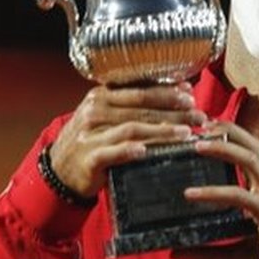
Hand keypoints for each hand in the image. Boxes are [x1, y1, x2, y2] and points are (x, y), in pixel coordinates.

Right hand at [48, 83, 207, 197]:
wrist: (60, 169)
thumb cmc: (92, 139)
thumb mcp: (106, 116)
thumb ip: (134, 106)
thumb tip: (179, 93)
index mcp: (101, 96)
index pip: (139, 89)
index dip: (166, 90)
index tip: (190, 93)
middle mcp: (95, 110)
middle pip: (141, 107)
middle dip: (174, 111)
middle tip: (198, 115)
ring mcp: (91, 134)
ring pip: (132, 128)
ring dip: (162, 130)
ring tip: (185, 133)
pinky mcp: (89, 157)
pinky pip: (112, 152)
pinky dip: (129, 150)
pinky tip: (146, 151)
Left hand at [174, 122, 258, 258]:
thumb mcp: (228, 255)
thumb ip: (203, 250)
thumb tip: (174, 251)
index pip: (248, 152)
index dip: (229, 135)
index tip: (202, 127)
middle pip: (252, 145)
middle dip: (227, 129)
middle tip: (197, 124)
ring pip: (250, 160)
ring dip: (223, 147)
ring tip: (195, 145)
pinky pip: (240, 196)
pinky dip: (214, 192)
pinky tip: (190, 194)